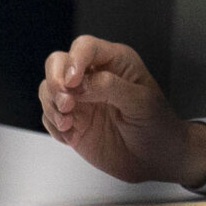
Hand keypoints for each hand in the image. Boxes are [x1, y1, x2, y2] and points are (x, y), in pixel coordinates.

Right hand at [39, 35, 205, 187]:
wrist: (155, 158)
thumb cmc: (157, 125)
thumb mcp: (141, 102)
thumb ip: (110, 88)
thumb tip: (79, 84)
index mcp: (117, 62)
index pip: (86, 47)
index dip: (74, 61)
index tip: (72, 82)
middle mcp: (95, 76)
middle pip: (58, 62)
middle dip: (55, 80)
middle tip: (66, 102)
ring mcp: (80, 98)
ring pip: (48, 88)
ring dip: (52, 105)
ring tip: (68, 123)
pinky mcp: (71, 120)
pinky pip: (48, 115)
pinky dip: (53, 125)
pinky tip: (71, 136)